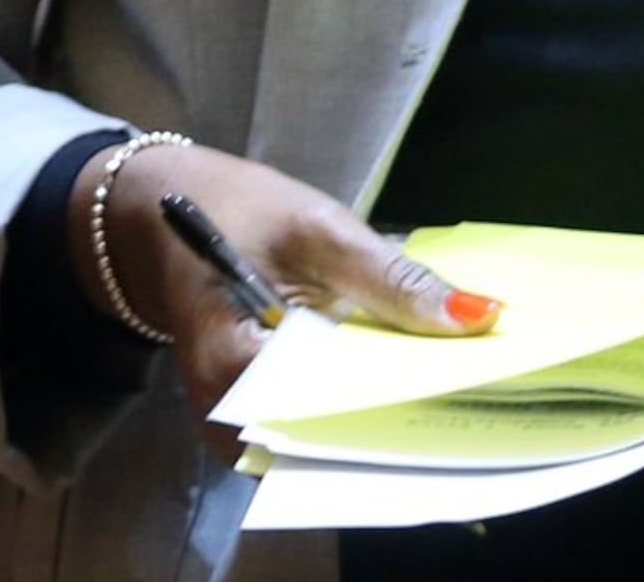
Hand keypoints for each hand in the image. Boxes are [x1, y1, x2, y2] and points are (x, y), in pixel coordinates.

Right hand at [67, 140, 499, 422]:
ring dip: (386, 400)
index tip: (468, 384)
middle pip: (333, 431)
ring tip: (454, 376)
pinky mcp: (257, 407)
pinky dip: (362, 391)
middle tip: (476, 380)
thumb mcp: (315, 227)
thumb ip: (391, 275)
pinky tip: (409, 368)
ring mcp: (241, 420)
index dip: (401, 399)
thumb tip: (480, 316)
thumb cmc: (231, 212)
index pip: (329, 411)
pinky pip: (318, 413)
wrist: (163, 214)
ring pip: (330, 427)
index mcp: (229, 369)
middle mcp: (229, 417)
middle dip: (402, 405)